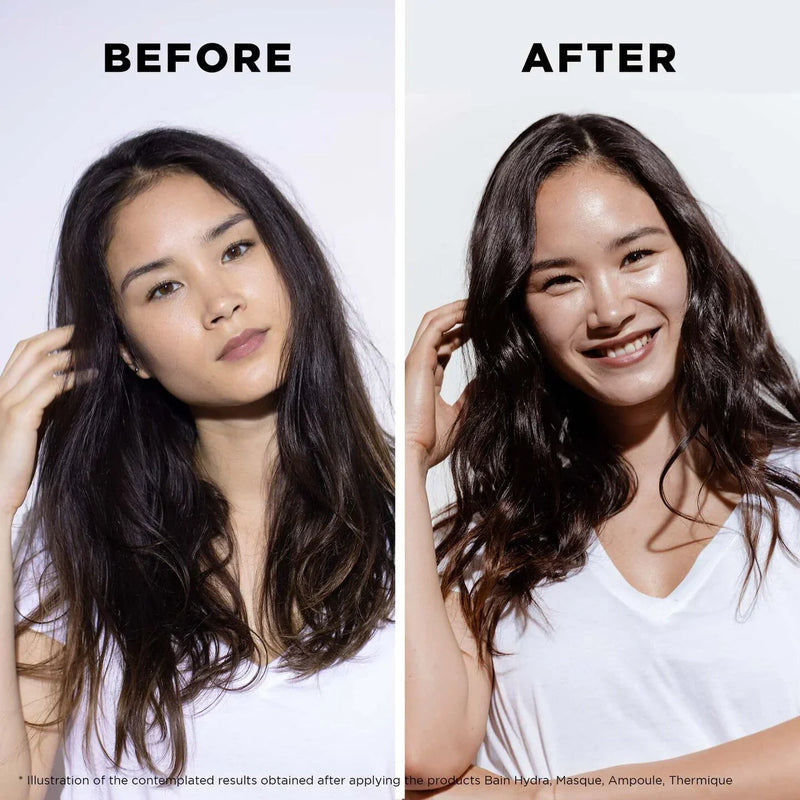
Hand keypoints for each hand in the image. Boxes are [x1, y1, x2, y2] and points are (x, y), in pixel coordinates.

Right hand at [0, 326, 81, 520]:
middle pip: (31, 349)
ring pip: (43, 364)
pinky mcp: (20, 416)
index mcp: (2, 391)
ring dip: (73, 354)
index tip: (74, 332)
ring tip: (97, 352)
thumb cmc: (15, 463)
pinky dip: (74, 378)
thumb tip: (69, 386)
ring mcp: (8, 402)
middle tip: (88, 330)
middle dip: (60, 335)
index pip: (22, 351)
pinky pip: (52, 387)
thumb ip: (43, 404)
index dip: (48, 337)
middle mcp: (1, 391)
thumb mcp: (31, 425)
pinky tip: (93, 377)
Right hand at [406, 300, 468, 471]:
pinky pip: (435, 328)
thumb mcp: (461, 414)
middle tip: (484, 308)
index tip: (483, 328)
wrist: (416, 453)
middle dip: (459, 315)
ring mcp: (416, 361)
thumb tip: (487, 380)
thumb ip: (472, 395)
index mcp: (426, 378)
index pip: (444, 345)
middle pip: (437, 328)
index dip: (462, 333)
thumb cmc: (431, 442)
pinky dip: (452, 316)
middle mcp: (419, 366)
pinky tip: (472, 313)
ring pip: (434, 322)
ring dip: (457, 310)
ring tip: (479, 304)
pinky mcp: (417, 361)